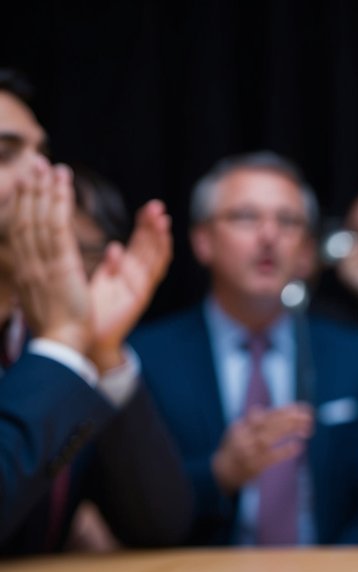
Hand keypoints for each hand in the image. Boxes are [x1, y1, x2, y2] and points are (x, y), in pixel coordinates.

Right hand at [10, 160, 91, 353]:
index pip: (16, 230)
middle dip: (31, 188)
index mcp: (21, 270)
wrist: (62, 344)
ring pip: (39, 217)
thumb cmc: (55, 326)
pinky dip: (59, 202)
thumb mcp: (38, 298)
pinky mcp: (60, 264)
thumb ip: (34, 278)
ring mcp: (41, 261)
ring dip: (45, 189)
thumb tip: (31, 271)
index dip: (19, 205)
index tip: (23, 185)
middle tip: (37, 163)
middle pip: (24, 217)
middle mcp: (26, 262)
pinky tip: (63, 184)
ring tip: (52, 166)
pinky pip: (57, 226)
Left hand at [87, 199, 172, 371]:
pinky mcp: (139, 296)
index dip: (145, 227)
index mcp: (126, 272)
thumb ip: (111, 266)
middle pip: (150, 247)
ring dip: (159, 238)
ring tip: (162, 219)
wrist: (87, 339)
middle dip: (154, 226)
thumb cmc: (90, 311)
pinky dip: (155, 257)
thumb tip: (116, 246)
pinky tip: (156, 240)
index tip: (149, 208)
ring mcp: (140, 287)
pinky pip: (151, 273)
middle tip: (158, 206)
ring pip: (155, 257)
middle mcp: (136, 278)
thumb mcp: (99, 282)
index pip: (140, 244)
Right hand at [211, 404, 313, 491]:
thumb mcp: (239, 431)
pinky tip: (298, 446)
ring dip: (288, 431)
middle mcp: (243, 437)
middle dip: (289, 420)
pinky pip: (271, 457)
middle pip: (269, 425)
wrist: (221, 471)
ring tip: (307, 428)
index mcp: (241, 426)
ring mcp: (248, 452)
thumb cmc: (235, 448)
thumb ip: (252, 420)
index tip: (298, 408)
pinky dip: (285, 451)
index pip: (264, 416)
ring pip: (269, 438)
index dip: (282, 411)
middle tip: (307, 417)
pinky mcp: (254, 466)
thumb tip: (260, 408)